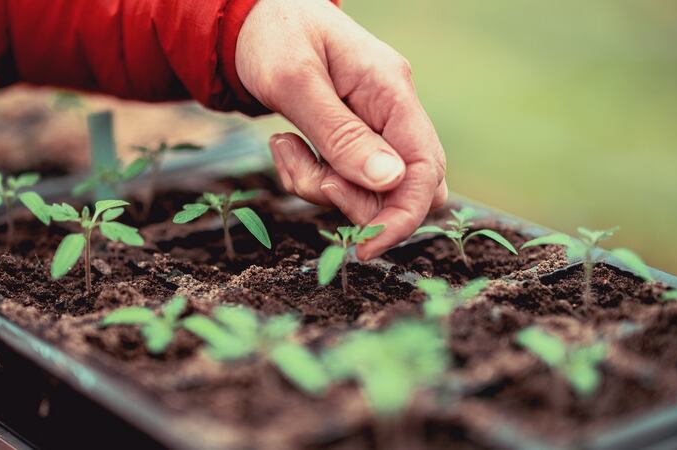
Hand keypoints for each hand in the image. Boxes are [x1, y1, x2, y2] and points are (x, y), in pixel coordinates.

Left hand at [236, 0, 446, 259]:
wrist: (252, 18)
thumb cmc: (273, 36)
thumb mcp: (296, 82)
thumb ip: (341, 134)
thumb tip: (389, 182)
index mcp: (391, 91)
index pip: (425, 168)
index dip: (403, 216)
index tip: (365, 246)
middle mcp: (392, 112)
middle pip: (407, 188)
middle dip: (357, 203)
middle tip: (310, 176)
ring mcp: (376, 126)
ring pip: (370, 191)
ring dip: (322, 186)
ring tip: (283, 148)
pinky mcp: (354, 138)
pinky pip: (344, 179)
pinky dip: (312, 177)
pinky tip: (284, 146)